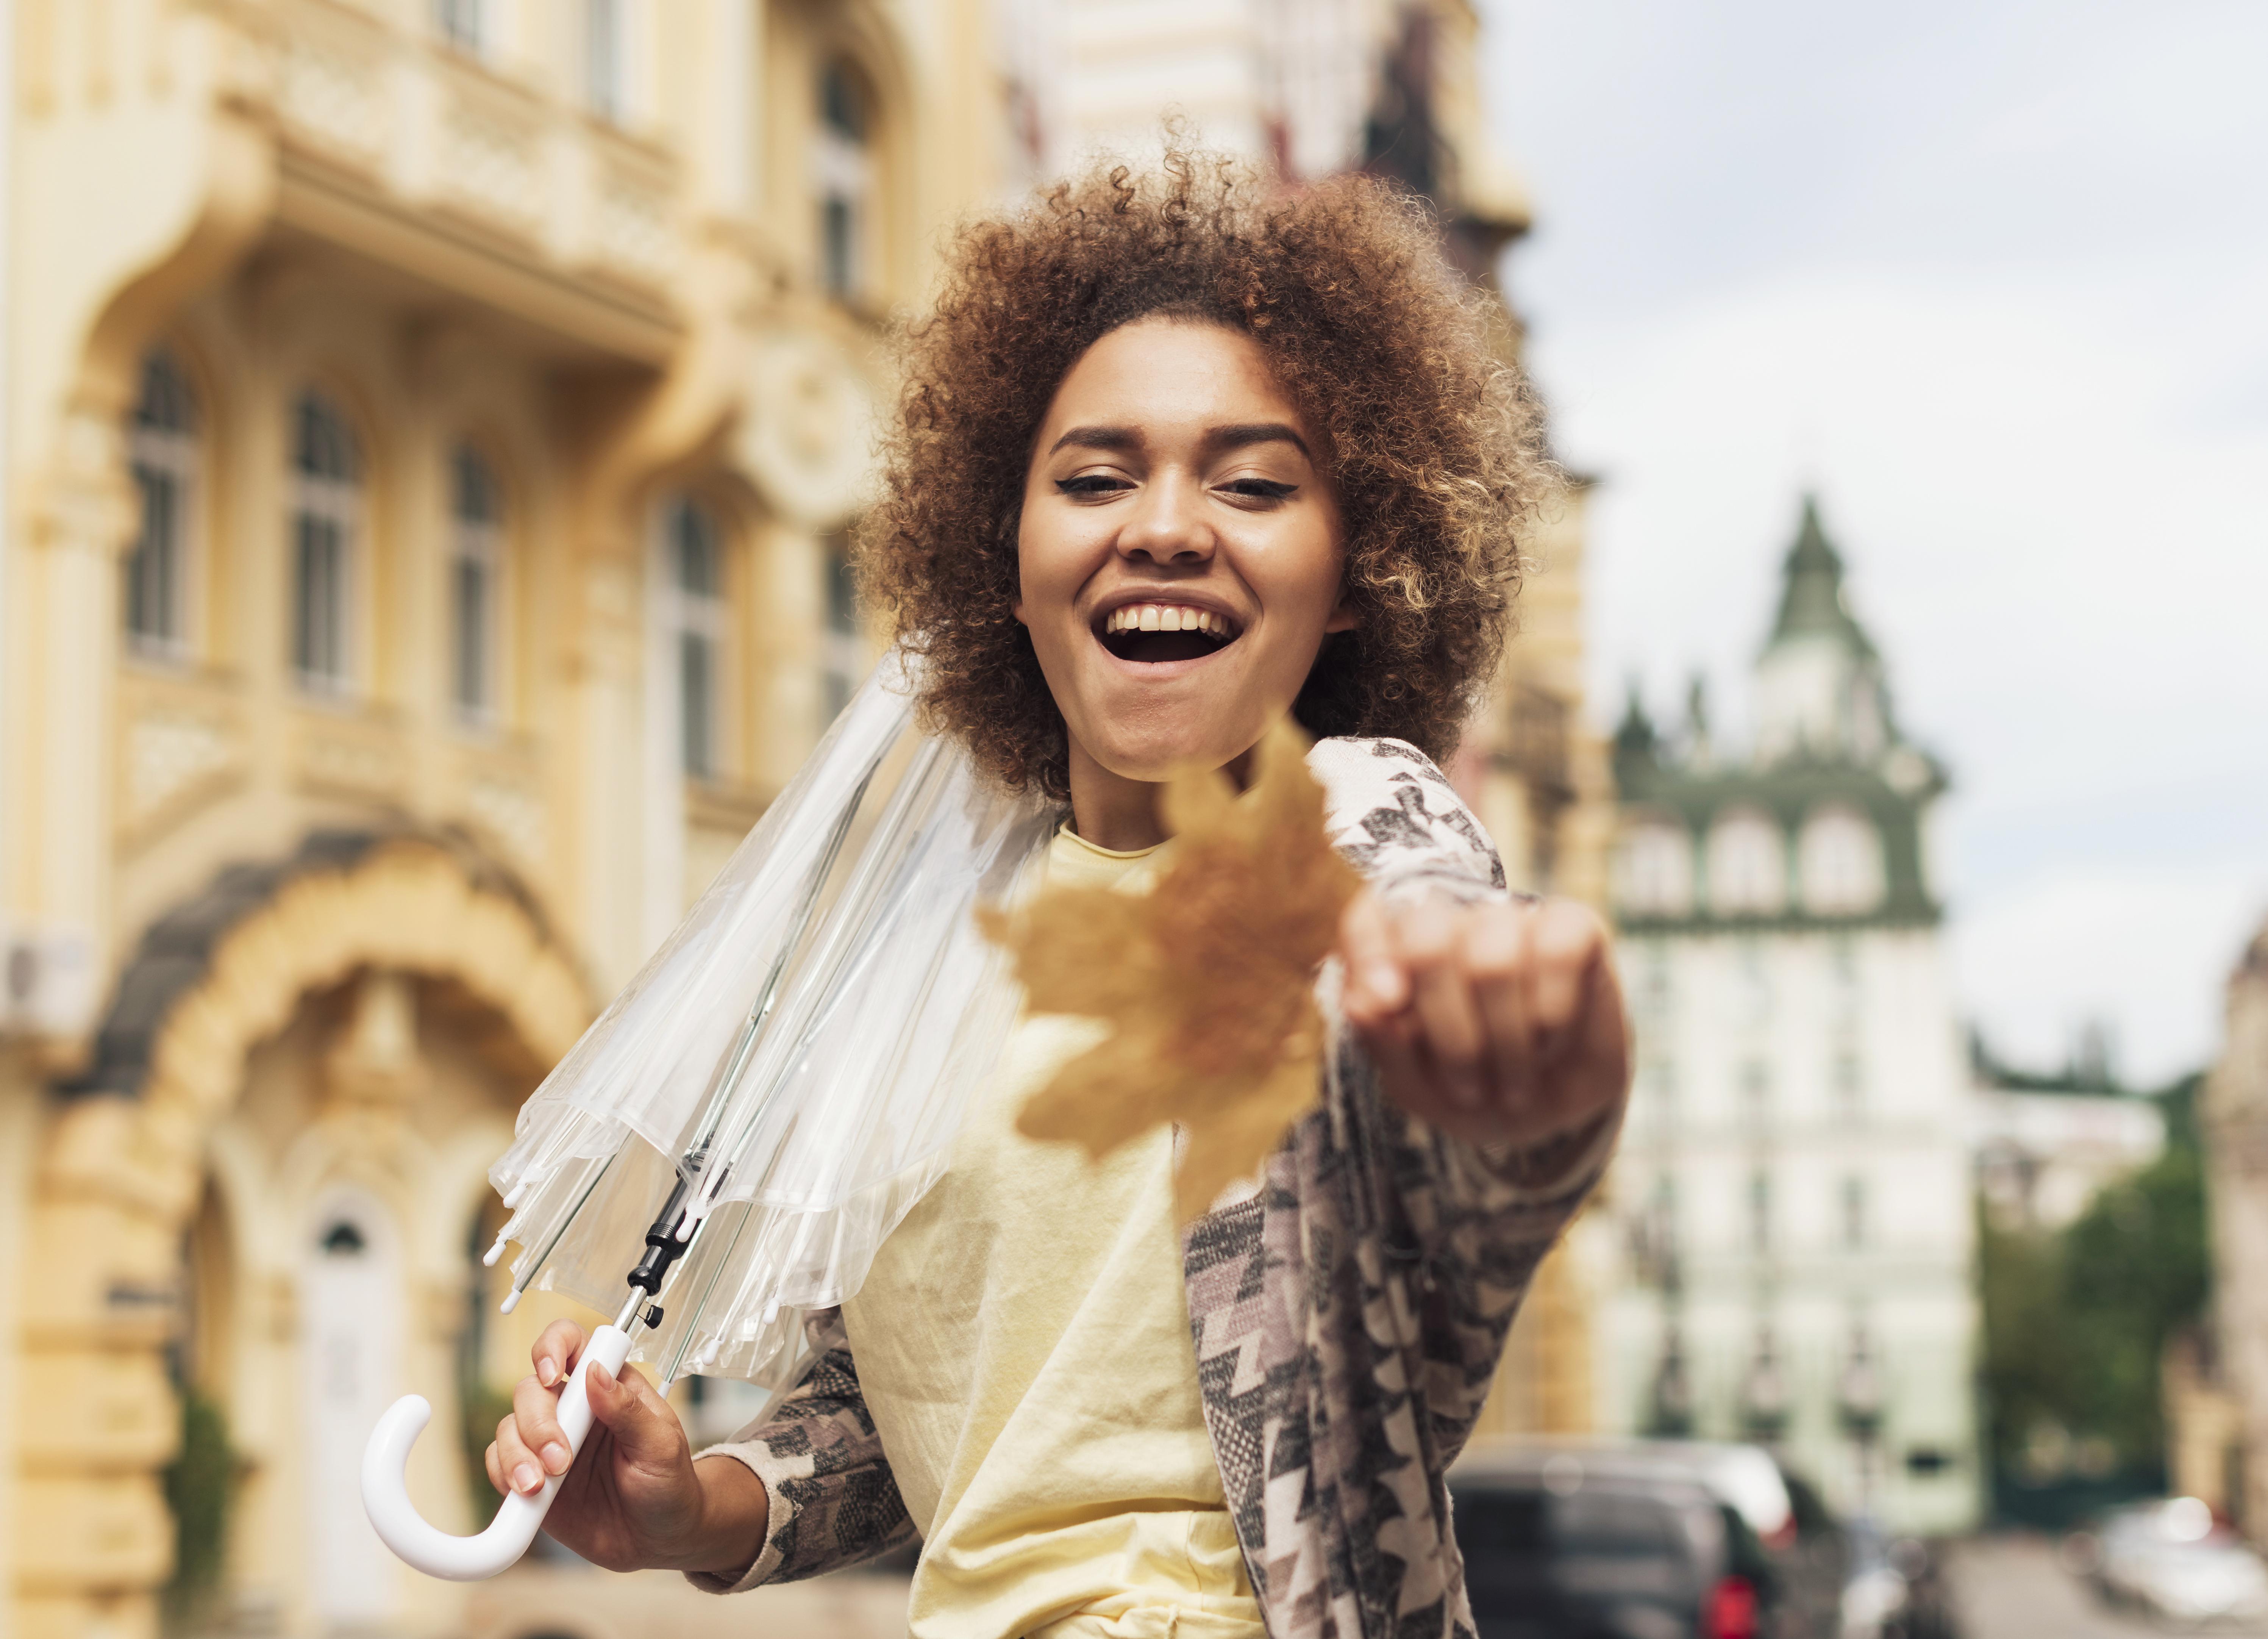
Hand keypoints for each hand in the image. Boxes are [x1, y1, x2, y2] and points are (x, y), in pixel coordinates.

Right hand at [484, 1319, 768, 1575]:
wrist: (659, 1540)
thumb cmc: (670, 1485)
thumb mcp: (661, 1446)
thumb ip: (628, 1410)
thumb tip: (595, 1372)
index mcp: (609, 1386)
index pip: (571, 1344)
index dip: (552, 1347)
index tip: (551, 1375)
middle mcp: (573, 1408)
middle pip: (531, 1390)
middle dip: (537, 1424)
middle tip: (558, 1460)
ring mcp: (548, 1443)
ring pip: (509, 1426)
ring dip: (517, 1454)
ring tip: (540, 1486)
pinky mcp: (531, 1477)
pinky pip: (498, 1464)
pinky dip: (504, 1476)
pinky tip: (527, 1495)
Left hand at [1338, 891, 1629, 1150]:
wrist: (1550, 1114)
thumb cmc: (1469, 1087)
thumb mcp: (1415, 1081)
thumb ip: (1380, 1039)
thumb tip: (1362, 1000)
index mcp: (1400, 949)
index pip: (1368, 919)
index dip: (1369, 955)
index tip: (1386, 1005)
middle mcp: (1455, 921)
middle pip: (1427, 936)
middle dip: (1445, 1027)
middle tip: (1466, 1090)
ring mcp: (1514, 919)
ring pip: (1491, 957)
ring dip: (1502, 1042)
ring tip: (1511, 1088)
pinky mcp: (1573, 925)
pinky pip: (1556, 951)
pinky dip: (1550, 1015)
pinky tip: (1548, 1046)